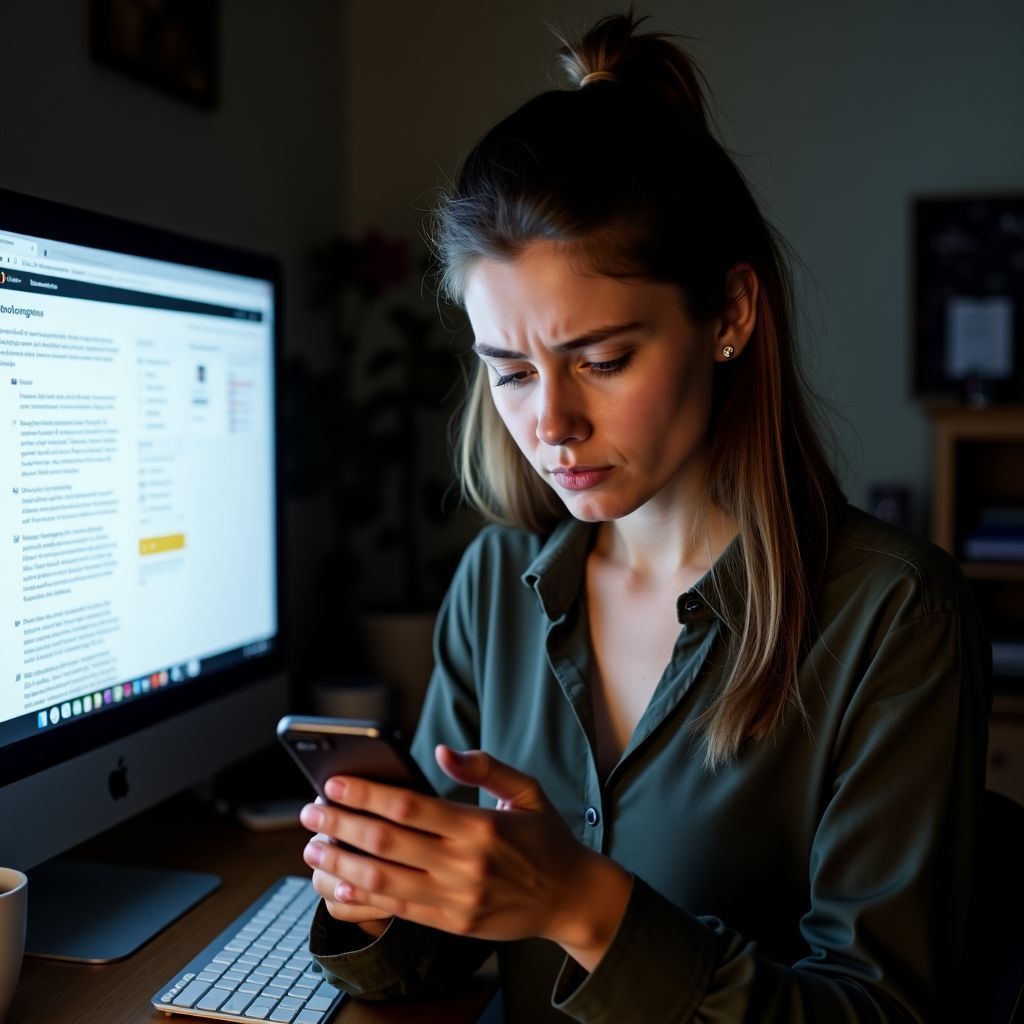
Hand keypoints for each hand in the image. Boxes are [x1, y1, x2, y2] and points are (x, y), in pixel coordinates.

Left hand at [300, 746, 631, 968]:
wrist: (571, 897)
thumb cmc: (546, 838)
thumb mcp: (526, 789)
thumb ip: (484, 765)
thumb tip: (442, 750)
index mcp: (481, 826)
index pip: (409, 806)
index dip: (366, 794)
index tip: (334, 783)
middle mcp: (465, 864)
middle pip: (385, 843)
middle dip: (340, 824)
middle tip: (310, 811)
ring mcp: (456, 899)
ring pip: (382, 881)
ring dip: (339, 864)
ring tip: (312, 848)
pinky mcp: (452, 925)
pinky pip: (396, 911)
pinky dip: (359, 900)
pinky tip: (335, 886)